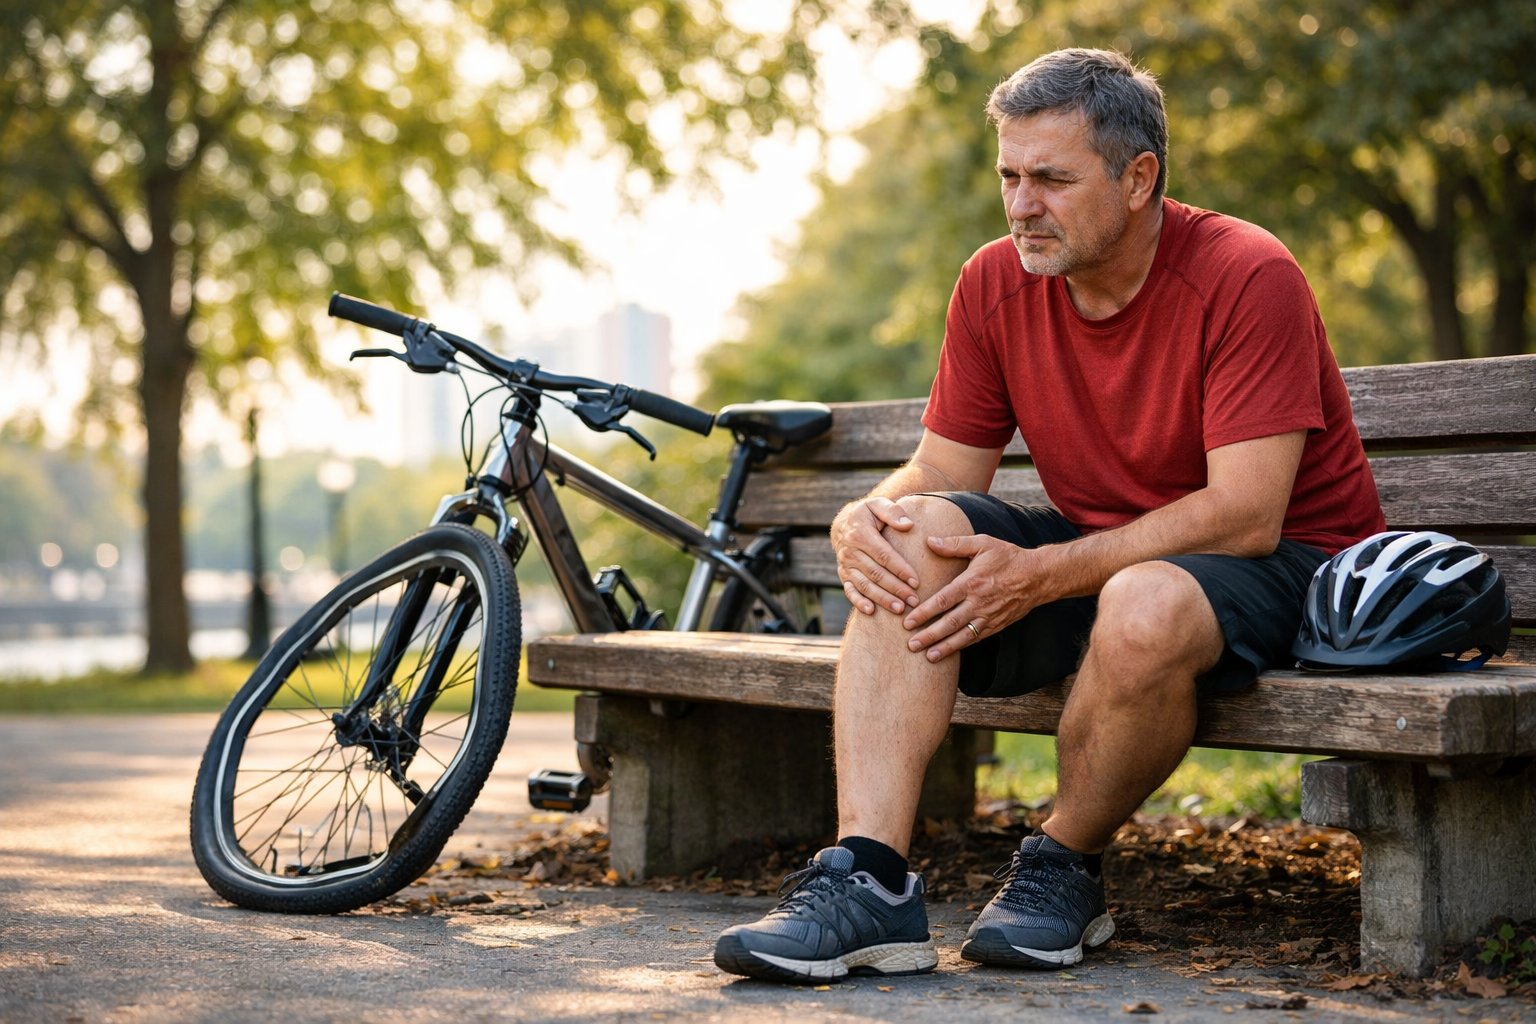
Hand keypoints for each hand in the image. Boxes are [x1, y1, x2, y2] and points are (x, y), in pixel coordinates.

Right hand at [831, 497, 921, 614]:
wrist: (843, 522)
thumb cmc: (867, 514)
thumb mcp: (878, 505)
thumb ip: (893, 511)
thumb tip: (908, 524)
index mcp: (860, 534)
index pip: (884, 556)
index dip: (900, 570)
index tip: (916, 582)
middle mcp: (850, 552)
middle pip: (876, 574)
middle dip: (896, 589)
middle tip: (913, 600)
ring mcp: (845, 565)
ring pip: (865, 585)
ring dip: (882, 599)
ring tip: (899, 609)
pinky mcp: (843, 575)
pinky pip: (850, 590)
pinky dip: (858, 602)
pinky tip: (871, 611)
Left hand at [902, 533, 1041, 660]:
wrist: (1038, 576)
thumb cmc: (1008, 557)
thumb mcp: (983, 543)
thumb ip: (955, 544)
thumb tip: (930, 541)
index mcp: (972, 583)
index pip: (943, 601)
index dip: (924, 612)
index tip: (907, 622)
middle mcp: (980, 603)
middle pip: (950, 623)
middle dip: (929, 635)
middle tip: (911, 645)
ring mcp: (989, 616)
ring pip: (963, 636)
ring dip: (945, 647)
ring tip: (928, 656)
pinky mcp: (997, 625)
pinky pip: (976, 638)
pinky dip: (962, 646)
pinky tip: (949, 652)